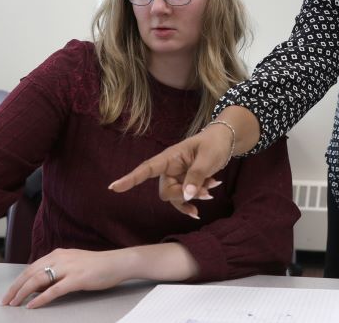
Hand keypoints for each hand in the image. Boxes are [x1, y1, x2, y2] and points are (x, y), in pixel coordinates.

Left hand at [1, 248, 128, 308]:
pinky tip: (32, 305)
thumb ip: (57, 271)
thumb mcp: (73, 263)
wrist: (118, 262)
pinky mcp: (77, 279)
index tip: (9, 292)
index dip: (18, 280)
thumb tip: (39, 285)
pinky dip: (41, 298)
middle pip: (31, 273)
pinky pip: (54, 290)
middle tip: (6, 300)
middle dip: (15, 288)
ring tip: (14, 303)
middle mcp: (60, 258)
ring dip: (23, 293)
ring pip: (38, 280)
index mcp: (58, 254)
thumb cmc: (97, 265)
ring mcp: (69, 268)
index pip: (32, 267)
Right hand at [109, 123, 232, 216]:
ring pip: (176, 198)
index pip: (146, 169)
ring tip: (211, 191)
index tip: (113, 188)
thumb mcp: (207, 158)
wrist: (224, 141)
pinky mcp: (184, 183)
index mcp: (170, 157)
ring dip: (192, 198)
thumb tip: (185, 195)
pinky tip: (210, 192)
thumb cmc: (213, 144)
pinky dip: (196, 198)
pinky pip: (185, 197)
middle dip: (183, 196)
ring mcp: (177, 177)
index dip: (130, 179)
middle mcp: (170, 168)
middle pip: (166, 191)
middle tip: (207, 192)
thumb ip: (196, 176)